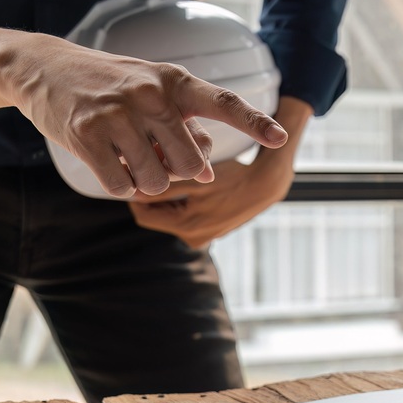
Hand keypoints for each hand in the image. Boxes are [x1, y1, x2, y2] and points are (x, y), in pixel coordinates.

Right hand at [1, 38, 288, 199]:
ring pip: (156, 180)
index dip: (254, 122)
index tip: (280, 138)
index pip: (222, 102)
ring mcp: (117, 115)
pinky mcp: (86, 136)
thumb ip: (185, 126)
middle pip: (190, 164)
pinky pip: (122, 185)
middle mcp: (149, 95)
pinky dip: (120, 184)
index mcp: (173, 81)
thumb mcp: (152, 91)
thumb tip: (206, 173)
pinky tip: (109, 162)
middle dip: (179, 172)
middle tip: (156, 154)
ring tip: (128, 155)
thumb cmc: (109, 84)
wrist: (44, 68)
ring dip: (146, 180)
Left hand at [126, 97, 310, 247]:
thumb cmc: (234, 174)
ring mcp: (202, 236)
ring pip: (168, 213)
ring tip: (164, 169)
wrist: (270, 182)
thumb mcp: (198, 177)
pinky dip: (179, 199)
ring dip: (164, 194)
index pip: (142, 212)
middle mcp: (193, 238)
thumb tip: (133, 189)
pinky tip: (184, 181)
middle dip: (150, 190)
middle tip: (147, 164)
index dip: (136, 187)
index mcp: (188, 227)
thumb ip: (165, 185)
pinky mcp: (210, 231)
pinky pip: (183, 215)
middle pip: (154, 214)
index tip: (132, 165)